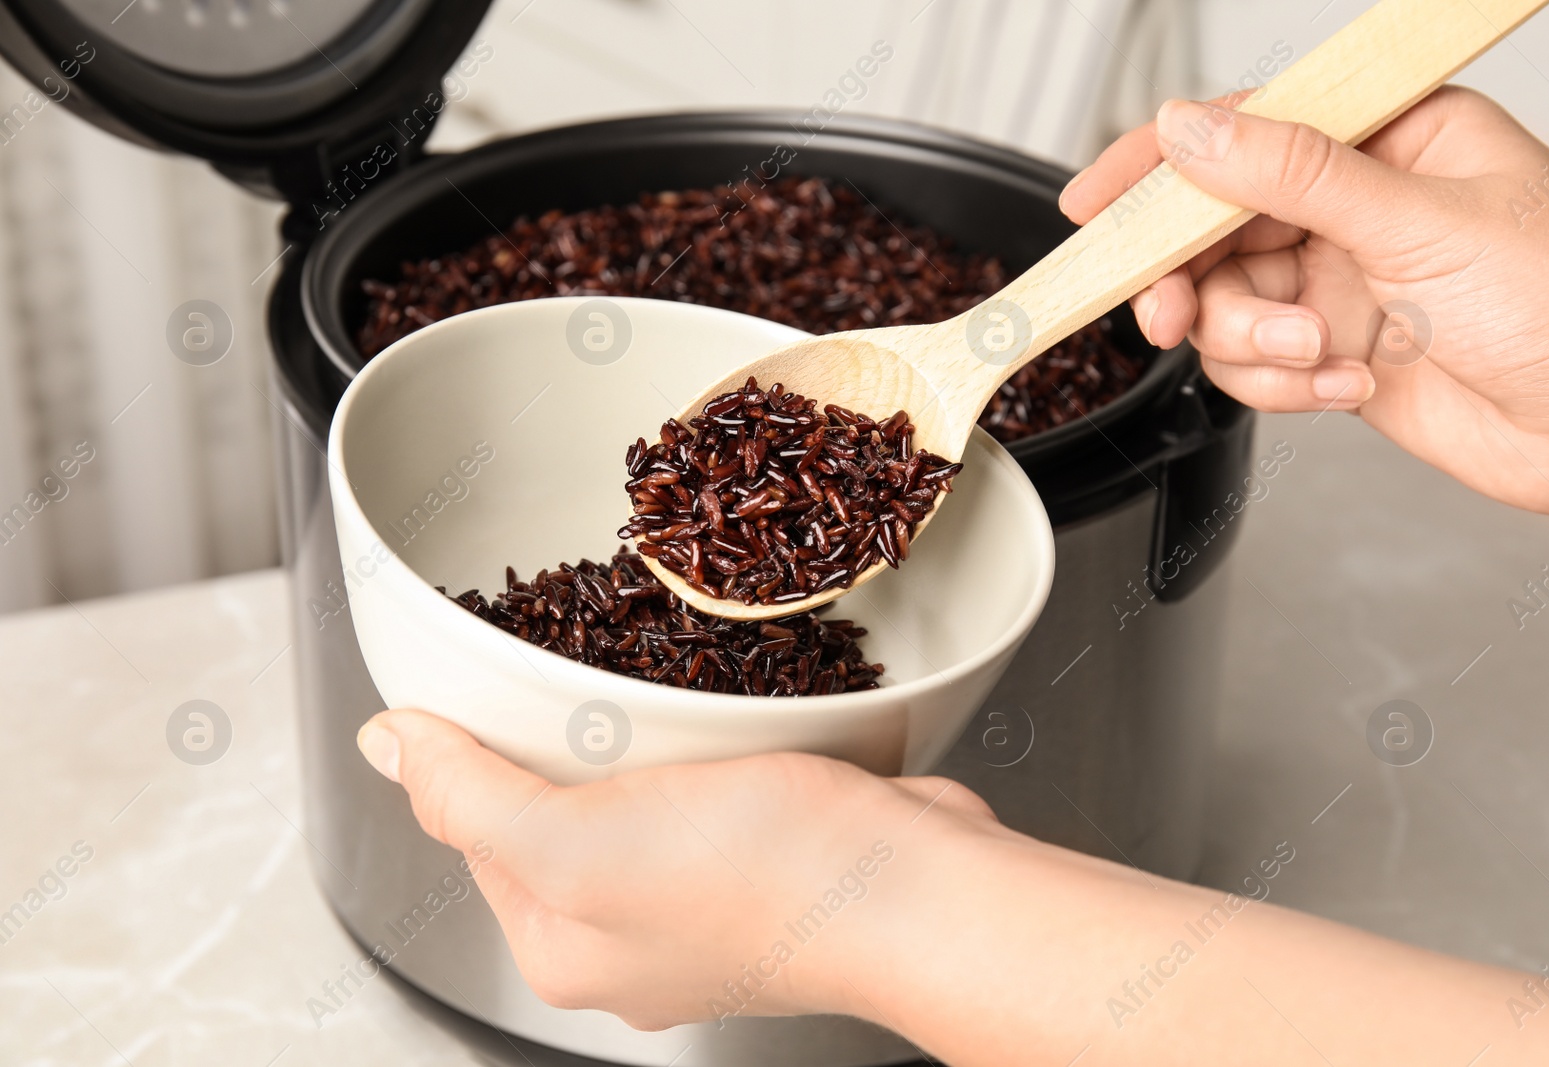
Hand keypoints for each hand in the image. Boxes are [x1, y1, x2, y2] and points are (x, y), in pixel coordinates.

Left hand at [354, 708, 1002, 1031]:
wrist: (916, 887)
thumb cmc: (758, 875)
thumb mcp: (574, 839)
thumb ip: (468, 796)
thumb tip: (383, 747)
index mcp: (566, 951)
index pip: (481, 833)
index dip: (481, 753)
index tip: (505, 685)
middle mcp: (630, 940)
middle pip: (557, 813)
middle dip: (565, 742)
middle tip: (591, 675)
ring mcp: (707, 903)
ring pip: (637, 795)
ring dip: (639, 738)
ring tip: (656, 688)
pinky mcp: (771, 858)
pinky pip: (709, 789)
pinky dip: (708, 748)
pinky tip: (726, 718)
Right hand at [1061, 87, 1548, 519]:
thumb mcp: (1421, 221)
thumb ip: (1293, 175)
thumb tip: (1193, 131)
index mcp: (1387, 139)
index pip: (1245, 131)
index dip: (1160, 167)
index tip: (1096, 205)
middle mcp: (1357, 208)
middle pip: (1217, 231)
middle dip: (1195, 280)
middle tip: (1174, 315)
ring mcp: (1344, 283)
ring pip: (1229, 308)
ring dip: (1256, 343)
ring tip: (1317, 354)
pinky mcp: (1338, 353)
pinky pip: (1260, 366)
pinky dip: (1287, 384)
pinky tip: (1349, 382)